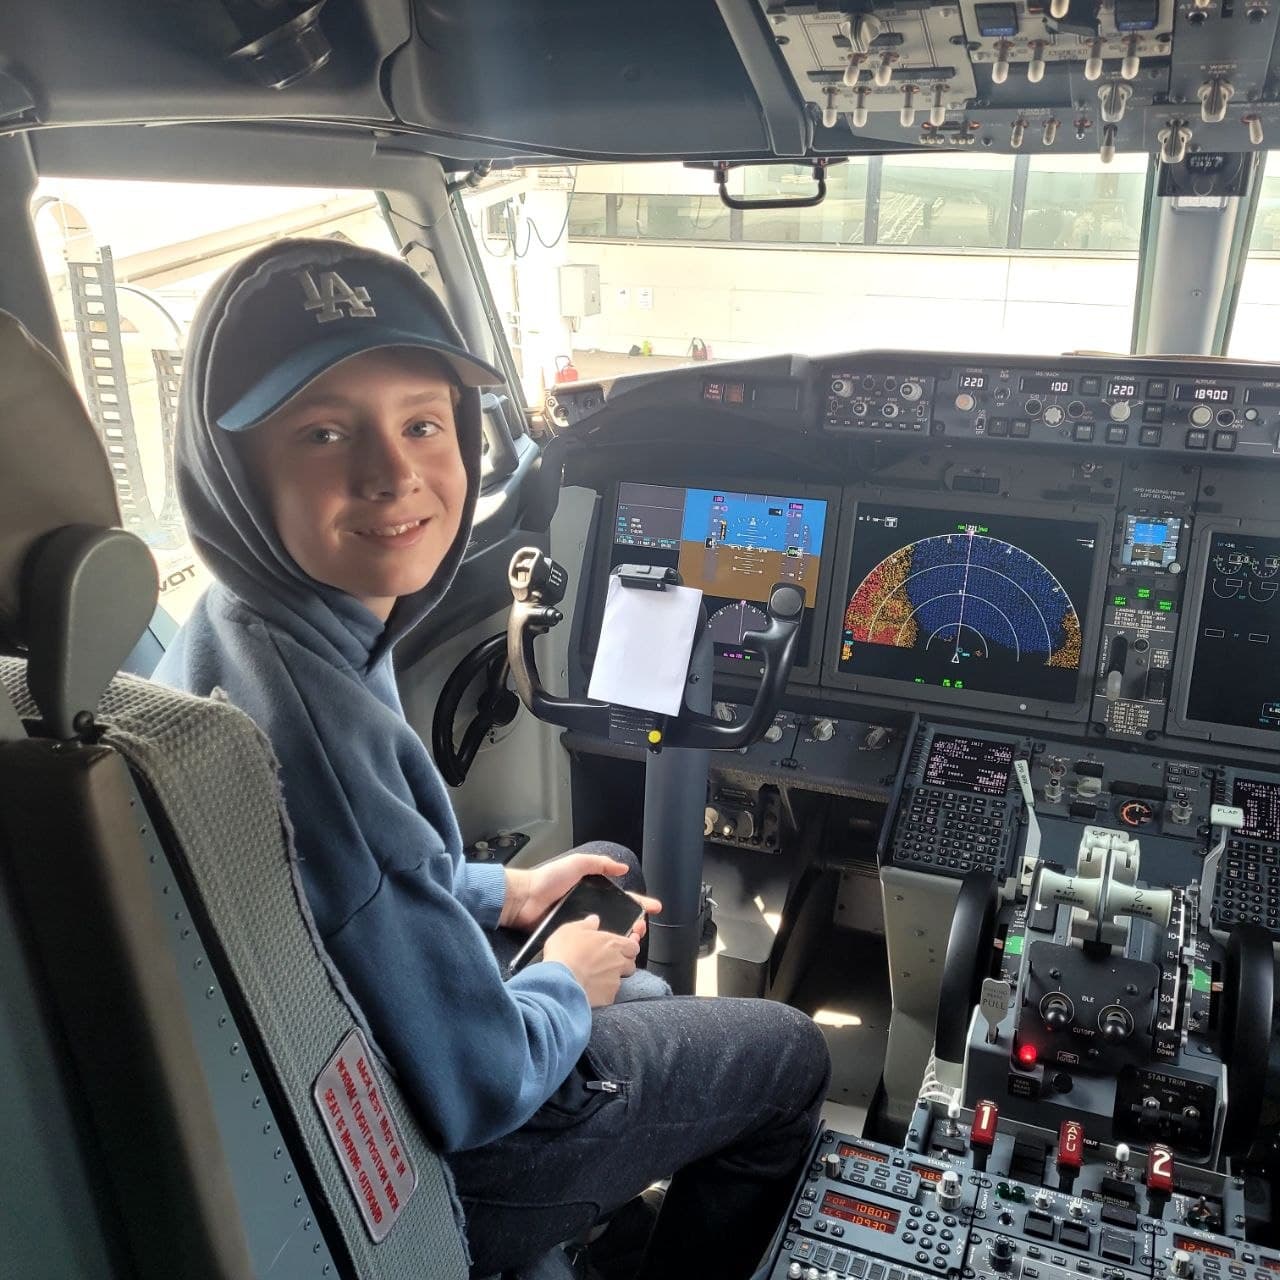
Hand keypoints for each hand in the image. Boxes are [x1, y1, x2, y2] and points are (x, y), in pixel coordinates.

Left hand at [499, 851, 661, 937]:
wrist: (524, 899)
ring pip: (609, 936)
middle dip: (636, 925)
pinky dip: (604, 949)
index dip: (640, 904)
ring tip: (632, 941)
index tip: (655, 908)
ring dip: (623, 939)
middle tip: (642, 930)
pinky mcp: (572, 940)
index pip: (622, 899)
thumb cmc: (548, 880)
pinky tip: (613, 952)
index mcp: (592, 893)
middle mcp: (590, 911)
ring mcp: (582, 927)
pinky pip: (592, 946)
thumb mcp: (577, 864)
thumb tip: (623, 868)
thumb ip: (599, 863)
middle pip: (620, 920)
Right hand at [542, 915, 639, 1007]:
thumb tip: (594, 920)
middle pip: (630, 964)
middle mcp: (618, 962)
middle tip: (605, 964)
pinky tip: (588, 989)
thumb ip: (587, 924)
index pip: (633, 946)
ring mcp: (614, 981)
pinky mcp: (607, 998)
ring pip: (619, 981)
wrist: (559, 981)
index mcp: (613, 943)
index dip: (628, 948)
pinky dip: (601, 993)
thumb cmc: (565, 953)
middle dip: (622, 964)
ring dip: (609, 979)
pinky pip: (608, 995)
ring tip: (592, 978)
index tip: (621, 948)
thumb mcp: (571, 929)